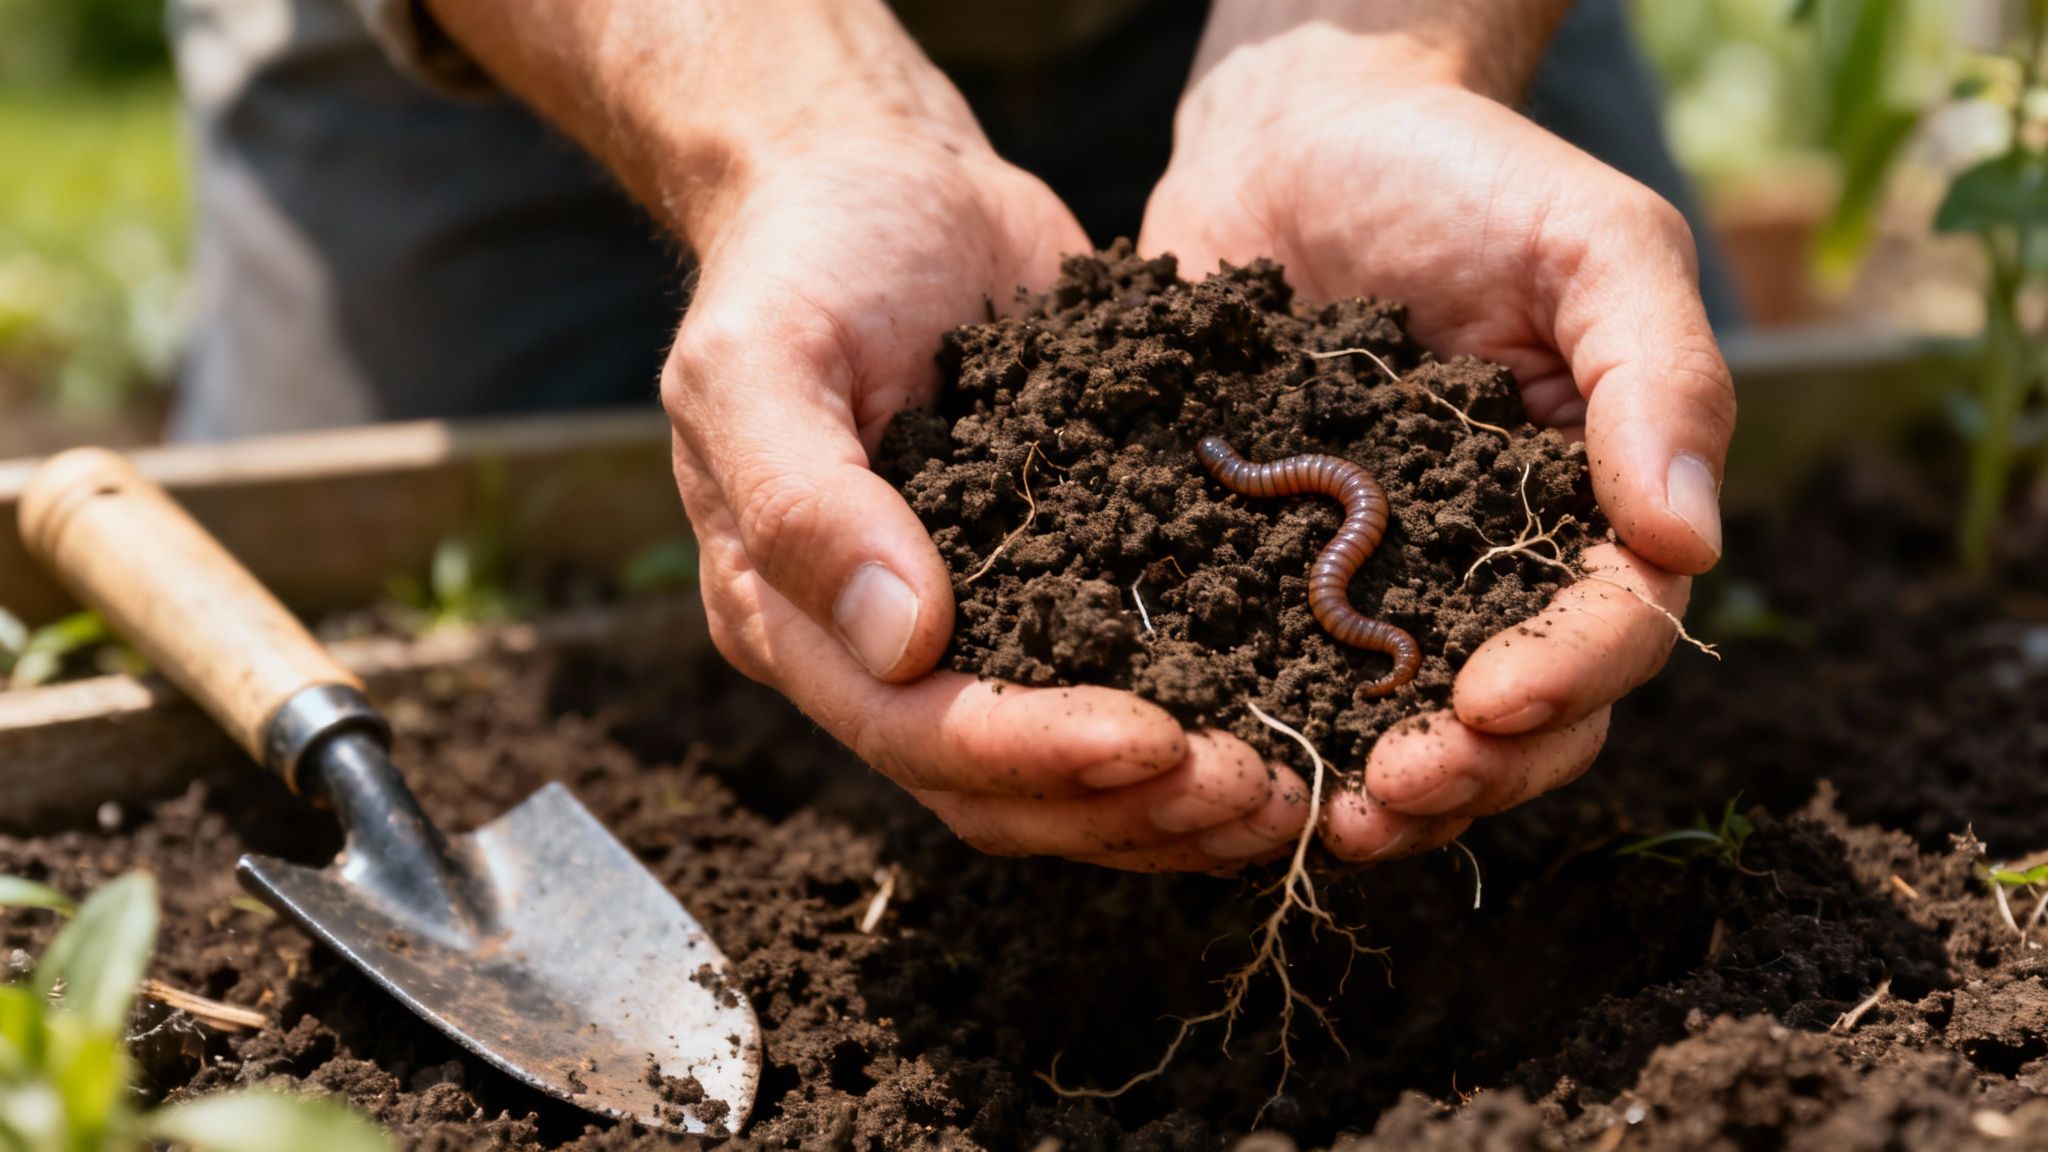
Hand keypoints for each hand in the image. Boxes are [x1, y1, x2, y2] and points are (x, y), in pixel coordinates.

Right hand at [652, 28, 1309, 871]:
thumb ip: (805, 502)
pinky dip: (1203, 720)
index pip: (914, 734)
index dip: (1033, 754)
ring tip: (1291, 789)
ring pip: (1068, 775)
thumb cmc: (807, 258)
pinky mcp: (1057, 588)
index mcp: (791, 620)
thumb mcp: (764, 358)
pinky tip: (1294, 719)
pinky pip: (1126, 687)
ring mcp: (974, 629)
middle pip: (999, 790)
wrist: (881, 186)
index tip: (1156, 741)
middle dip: (1127, 806)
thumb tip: (904, 647)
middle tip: (1261, 795)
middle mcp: (877, 657)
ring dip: (1177, 799)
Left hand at [1141, 31, 1733, 859]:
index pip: (1612, 630)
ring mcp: (1390, 580)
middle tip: (1393, 795)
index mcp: (1592, 506)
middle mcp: (1497, 565)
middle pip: (1523, 719)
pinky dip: (1276, 733)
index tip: (1489, 703)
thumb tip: (1690, 545)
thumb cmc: (1464, 173)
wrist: (1295, 135)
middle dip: (1472, 774)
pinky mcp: (1279, 575)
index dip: (1565, 684)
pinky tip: (1232, 764)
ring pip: (1412, 729)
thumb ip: (1657, 378)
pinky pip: (1290, 678)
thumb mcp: (1591, 245)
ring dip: (1383, 791)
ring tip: (1324, 819)